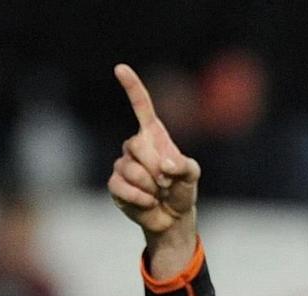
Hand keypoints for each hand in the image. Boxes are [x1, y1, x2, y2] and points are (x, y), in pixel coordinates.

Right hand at [107, 64, 200, 251]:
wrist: (172, 216)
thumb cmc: (181, 189)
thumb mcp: (192, 175)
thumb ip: (185, 166)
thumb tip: (164, 166)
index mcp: (153, 136)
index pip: (141, 107)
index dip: (132, 87)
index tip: (120, 68)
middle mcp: (134, 146)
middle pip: (137, 146)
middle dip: (156, 167)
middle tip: (166, 182)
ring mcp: (122, 164)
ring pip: (130, 170)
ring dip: (150, 187)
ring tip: (157, 193)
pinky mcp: (115, 185)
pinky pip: (122, 187)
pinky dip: (140, 198)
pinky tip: (148, 202)